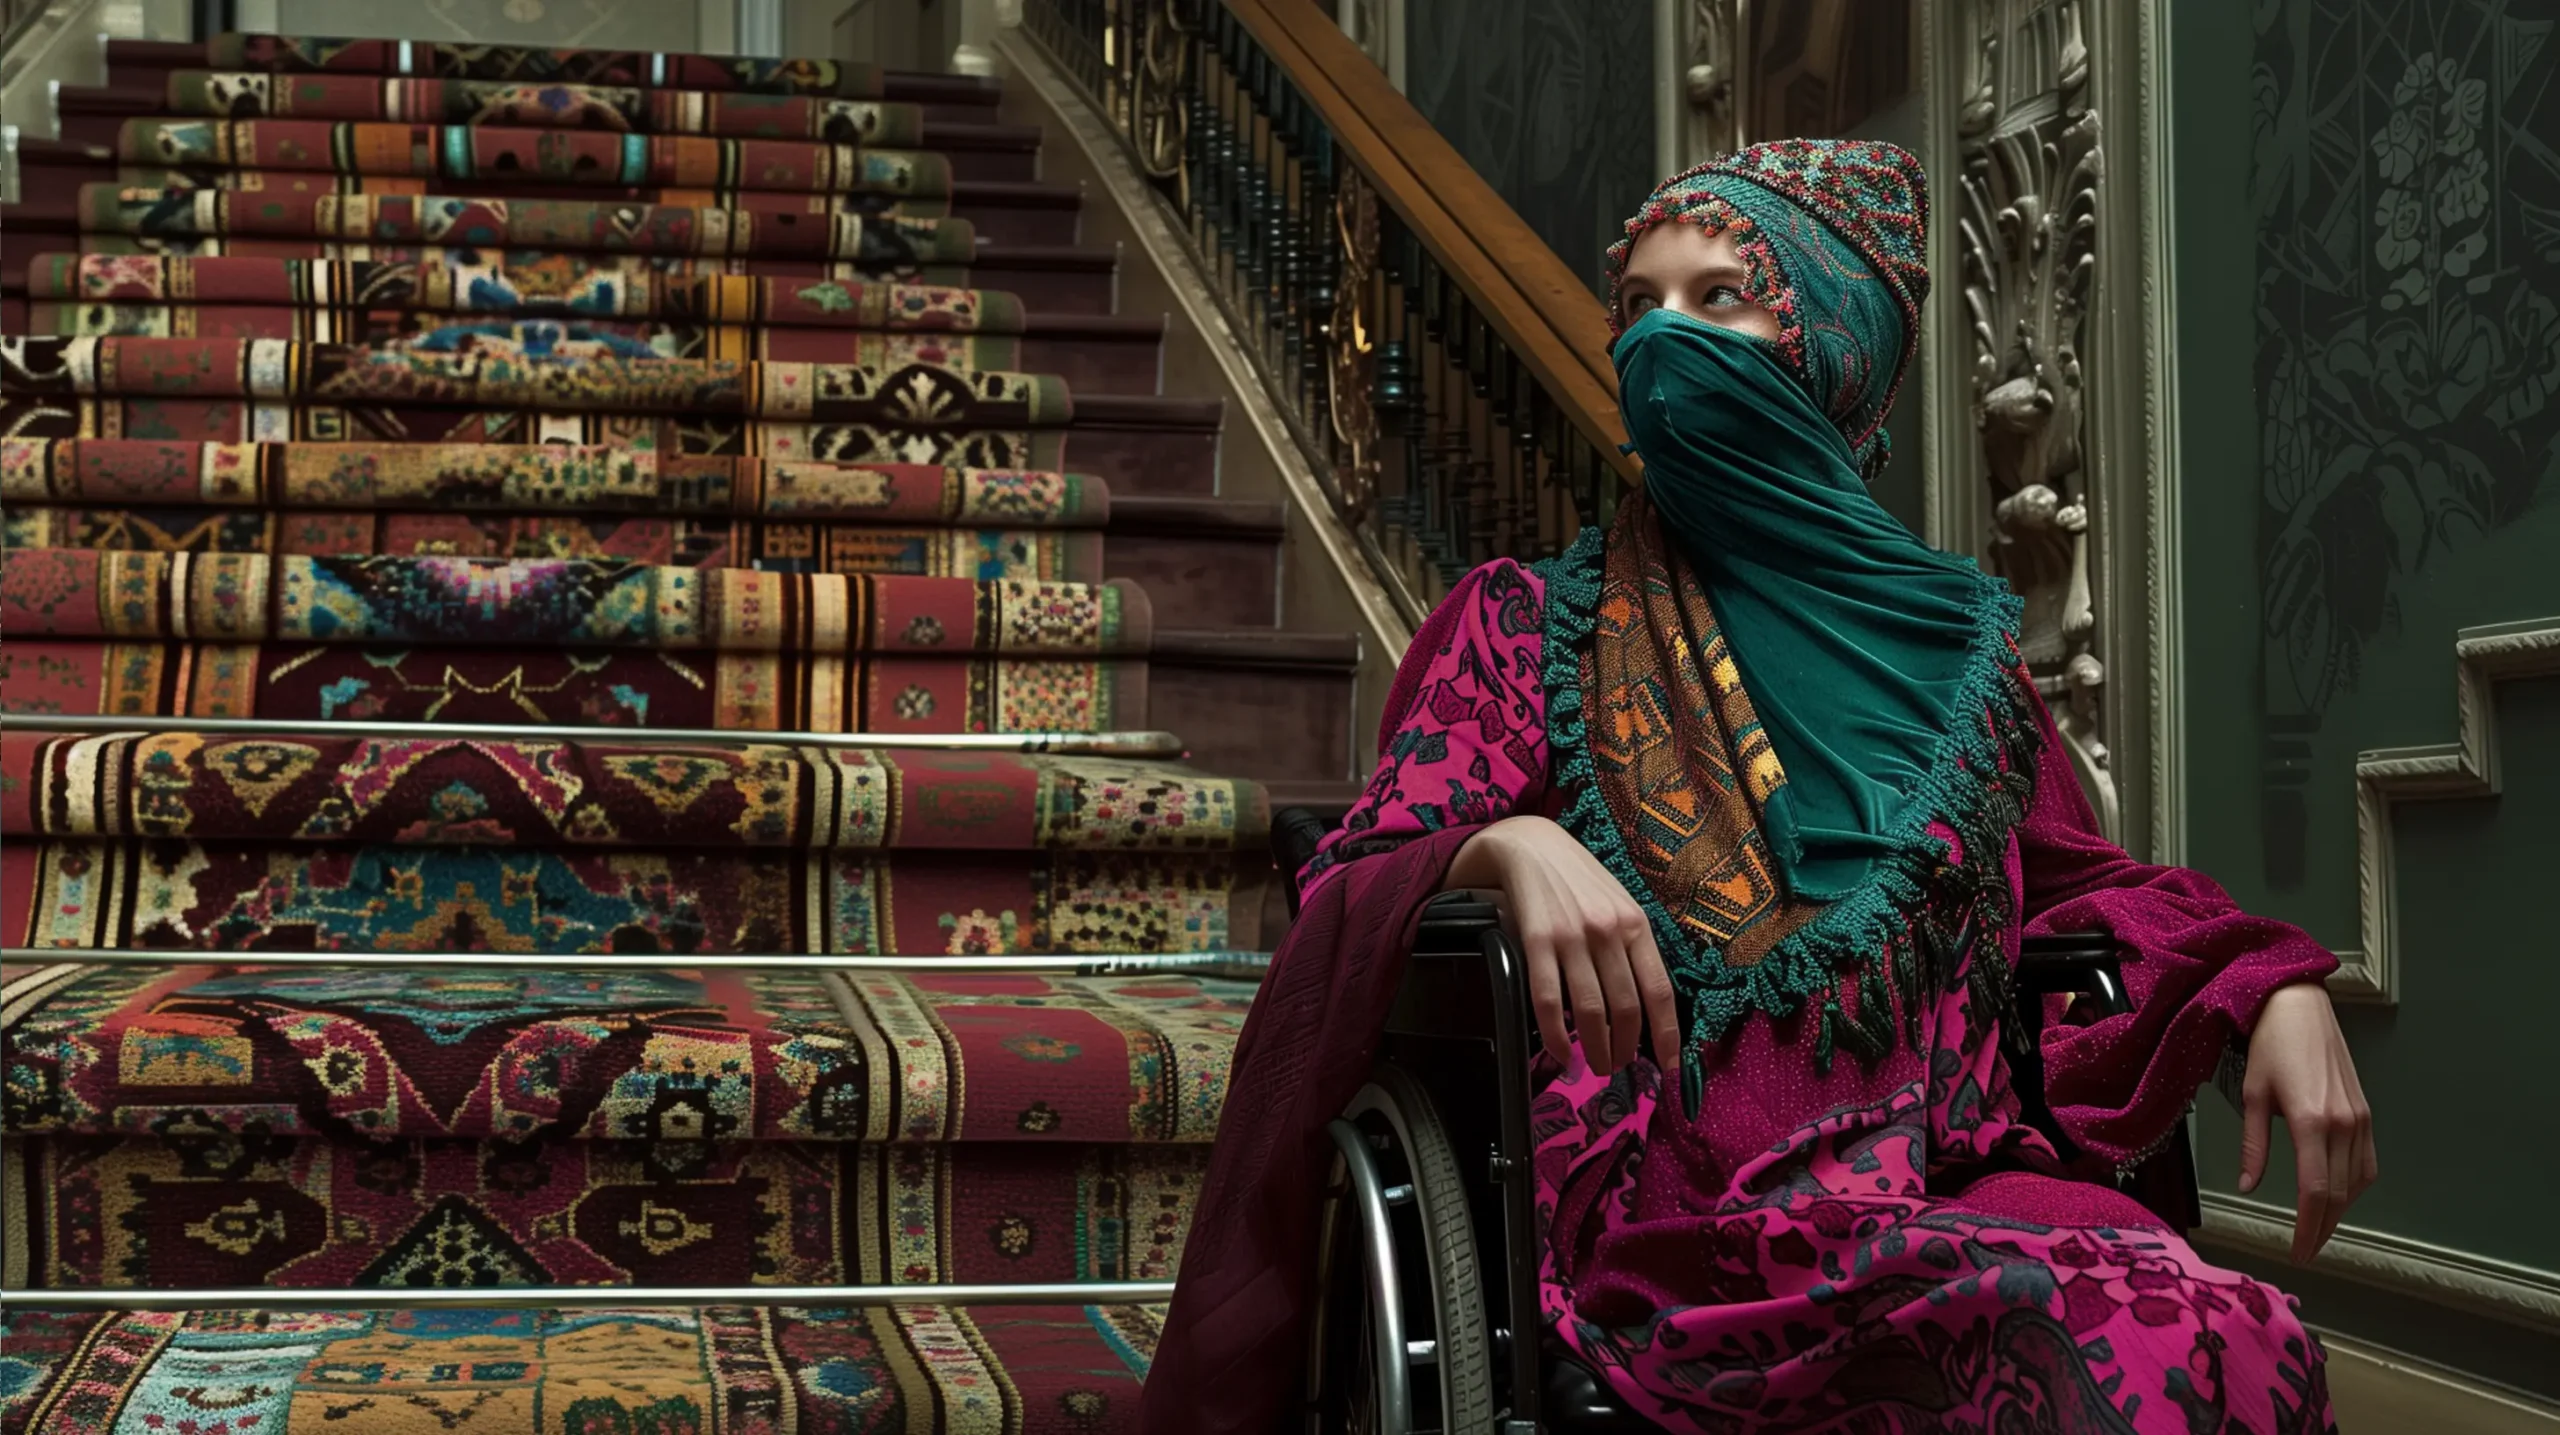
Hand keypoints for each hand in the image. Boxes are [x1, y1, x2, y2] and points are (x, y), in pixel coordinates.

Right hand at [1446, 815, 1677, 1075]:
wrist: (1529, 844)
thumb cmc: (1578, 879)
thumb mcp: (1619, 903)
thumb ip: (1632, 947)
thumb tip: (1647, 1004)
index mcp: (1636, 924)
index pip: (1659, 991)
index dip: (1667, 1035)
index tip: (1669, 1067)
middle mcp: (1608, 931)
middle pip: (1626, 1008)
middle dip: (1626, 1049)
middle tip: (1619, 1067)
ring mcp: (1572, 937)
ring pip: (1591, 1011)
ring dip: (1596, 1049)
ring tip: (1597, 1066)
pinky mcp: (1535, 941)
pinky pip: (1548, 1000)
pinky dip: (1556, 1036)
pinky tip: (1561, 1053)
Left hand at [2237, 981, 2377, 1263]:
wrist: (2300, 1005)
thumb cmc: (2270, 1044)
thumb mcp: (2252, 1095)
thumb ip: (2253, 1146)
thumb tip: (2248, 1186)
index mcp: (2312, 1122)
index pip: (2315, 1191)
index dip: (2306, 1226)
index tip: (2297, 1251)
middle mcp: (2344, 1123)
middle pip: (2339, 1193)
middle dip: (2321, 1227)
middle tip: (2305, 1250)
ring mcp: (2361, 1118)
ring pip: (2358, 1182)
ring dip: (2340, 1210)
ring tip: (2317, 1228)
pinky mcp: (2366, 1112)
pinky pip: (2367, 1161)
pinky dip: (2355, 1185)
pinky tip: (2338, 1195)